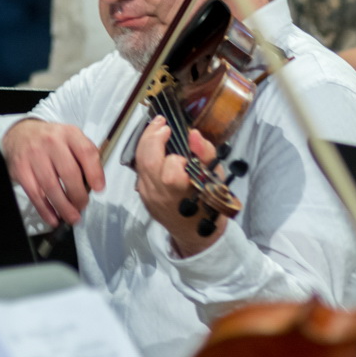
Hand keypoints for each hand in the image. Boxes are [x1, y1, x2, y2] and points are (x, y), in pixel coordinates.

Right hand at [2, 119, 104, 227]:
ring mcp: (34, 156)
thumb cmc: (51, 140)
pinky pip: (35, 195)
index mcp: (69, 134)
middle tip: (83, 205)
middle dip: (79, 195)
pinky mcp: (21, 170)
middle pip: (69, 173)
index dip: (95, 173)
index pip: (86, 152)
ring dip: (64, 207)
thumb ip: (85, 156)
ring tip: (72, 217)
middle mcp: (51, 142)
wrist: (21, 133)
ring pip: (51, 187)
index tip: (99, 188)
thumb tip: (95, 183)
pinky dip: (46, 210)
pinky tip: (54, 218)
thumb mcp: (71, 138)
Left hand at [134, 116, 223, 256]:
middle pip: (147, 161)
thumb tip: (193, 134)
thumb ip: (205, 155)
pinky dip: (145, 153)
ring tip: (157, 126)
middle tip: (162, 122)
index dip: (177, 159)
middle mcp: (160, 195)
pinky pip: (140, 170)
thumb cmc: (210, 205)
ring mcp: (148, 196)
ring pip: (139, 163)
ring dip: (146, 140)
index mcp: (181, 194)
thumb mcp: (216, 179)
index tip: (185, 155)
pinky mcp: (142, 195)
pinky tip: (154, 144)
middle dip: (153, 136)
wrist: (195, 234)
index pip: (171, 171)